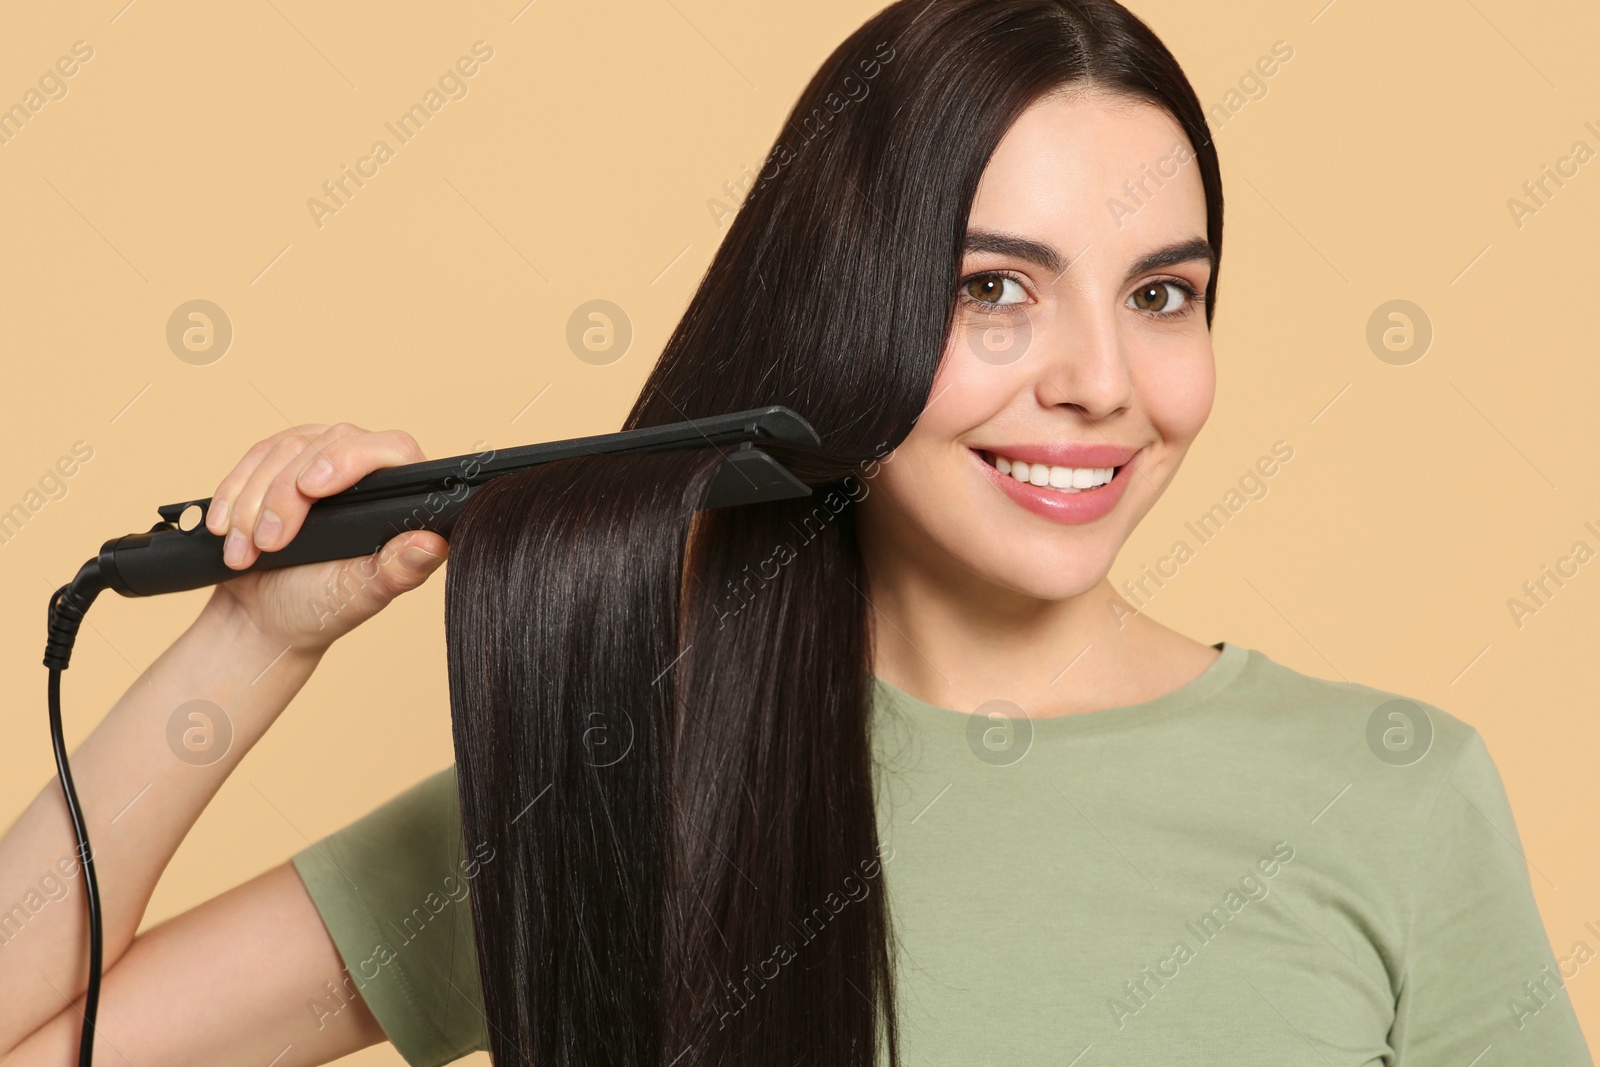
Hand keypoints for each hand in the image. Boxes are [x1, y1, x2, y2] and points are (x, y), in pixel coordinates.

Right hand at [201, 423, 447, 653]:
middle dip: (285, 496)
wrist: (263, 617)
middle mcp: (368, 471)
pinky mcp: (283, 464)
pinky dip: (234, 492)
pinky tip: (224, 527)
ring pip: (285, 448)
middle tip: (270, 544)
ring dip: (254, 502)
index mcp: (401, 499)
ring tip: (246, 552)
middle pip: (329, 443)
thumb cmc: (320, 608)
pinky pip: (255, 456)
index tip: (310, 489)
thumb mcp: (359, 595)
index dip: (349, 459)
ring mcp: (323, 461)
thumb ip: (398, 571)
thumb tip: (434, 544)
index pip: (391, 449)